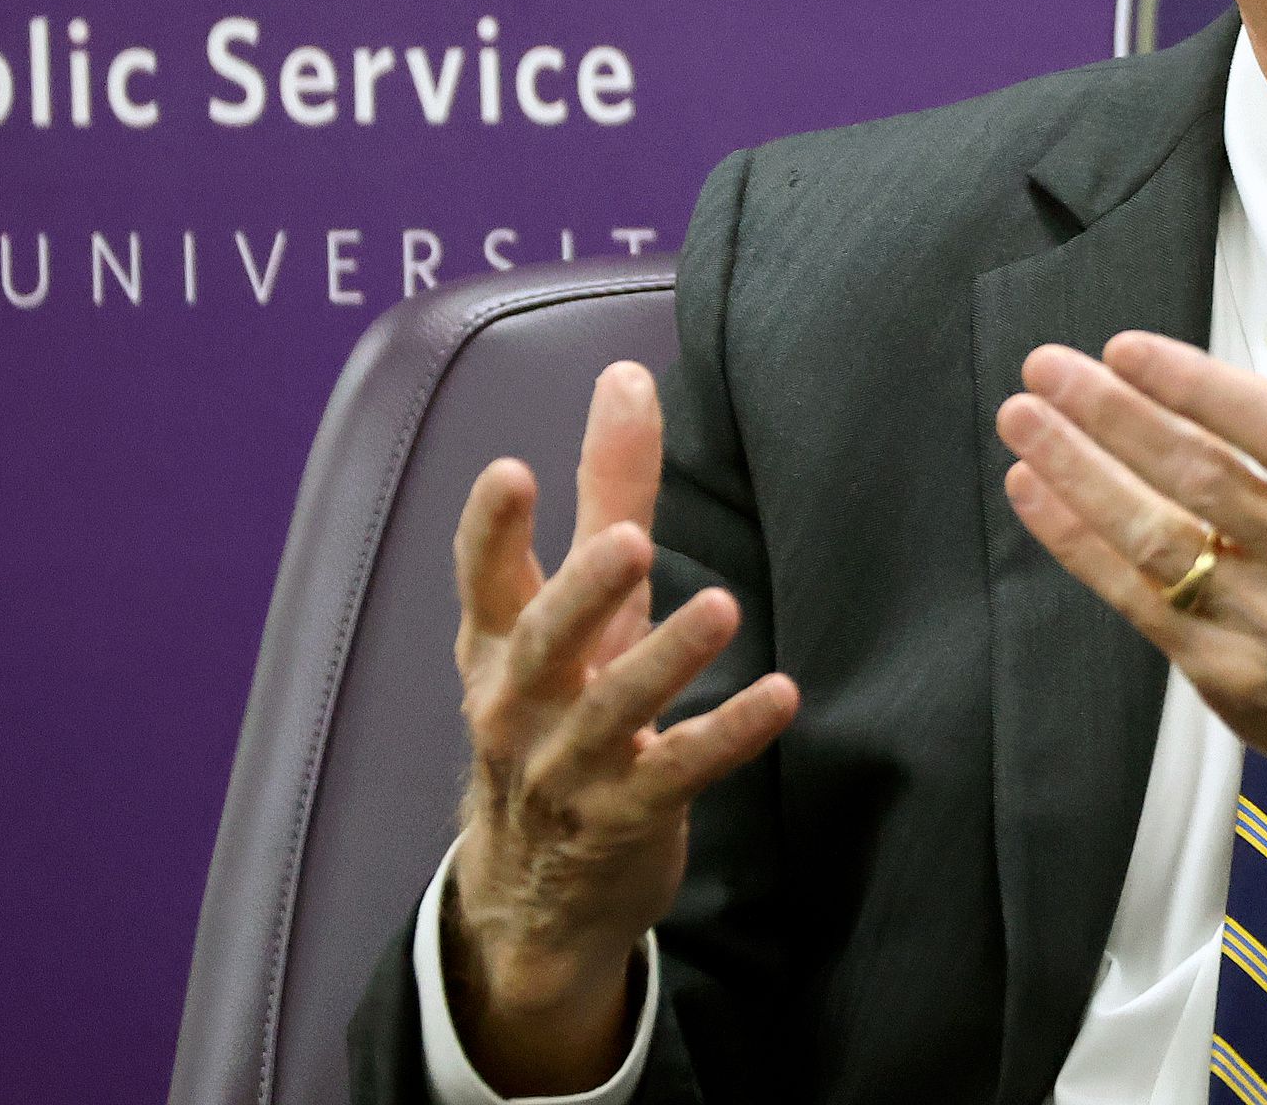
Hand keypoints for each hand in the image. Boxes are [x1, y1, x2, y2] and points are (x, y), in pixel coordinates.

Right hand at [443, 361, 800, 1094]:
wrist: (537, 891)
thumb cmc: (564, 708)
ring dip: (667, 661)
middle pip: (542, 644)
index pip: (483, 582)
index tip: (508, 470)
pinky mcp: (628, 817)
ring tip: (722, 608)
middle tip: (628, 542)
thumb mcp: (580, 608)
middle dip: (581, 593)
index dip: (489, 531)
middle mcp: (522, 705)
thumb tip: (628, 375)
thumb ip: (606, 492)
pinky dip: (729, 735)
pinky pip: (680, 772)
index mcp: (498, 647)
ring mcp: (570, 768)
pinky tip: (783, 697)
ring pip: (614, 710)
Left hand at [995, 267, 1266, 879]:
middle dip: (1115, 417)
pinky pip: (1137, 599)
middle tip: (1048, 367)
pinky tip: (1035, 492)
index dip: (1198, 387)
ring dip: (1079, 475)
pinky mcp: (1227, 675)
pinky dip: (1079, 543)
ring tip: (1024, 420)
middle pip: (1204, 479)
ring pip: (1159, 540)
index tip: (1126, 348)